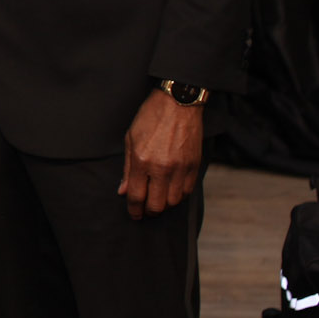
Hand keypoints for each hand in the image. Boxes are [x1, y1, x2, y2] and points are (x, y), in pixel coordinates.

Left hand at [119, 88, 203, 219]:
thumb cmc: (150, 118)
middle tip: (145, 211)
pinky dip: (179, 196)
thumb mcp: (130, 140)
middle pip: (157, 205)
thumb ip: (128, 169)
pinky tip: (172, 192)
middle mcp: (163, 168)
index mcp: (143, 161)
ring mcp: (181, 168)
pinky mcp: (195, 165)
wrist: (178, 103)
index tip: (134, 215)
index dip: (134, 210)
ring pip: (174, 201)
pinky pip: (188, 191)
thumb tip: (123, 191)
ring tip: (158, 201)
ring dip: (165, 205)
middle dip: (149, 212)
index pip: (137, 196)